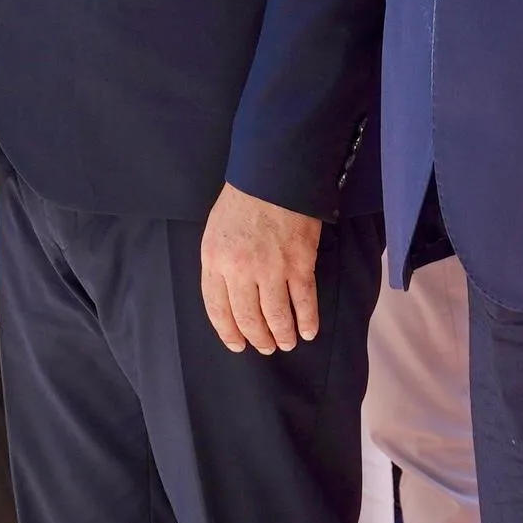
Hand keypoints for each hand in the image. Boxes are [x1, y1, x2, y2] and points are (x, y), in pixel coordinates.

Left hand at [199, 185, 323, 354]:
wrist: (275, 176)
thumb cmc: (244, 200)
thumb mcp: (215, 231)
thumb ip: (218, 264)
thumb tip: (228, 295)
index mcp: (214, 260)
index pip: (217, 308)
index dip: (228, 331)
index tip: (237, 344)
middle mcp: (240, 270)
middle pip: (247, 317)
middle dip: (257, 338)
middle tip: (265, 347)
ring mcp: (271, 269)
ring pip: (275, 315)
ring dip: (282, 334)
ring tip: (286, 342)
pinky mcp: (299, 264)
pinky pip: (303, 301)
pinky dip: (307, 320)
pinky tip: (308, 331)